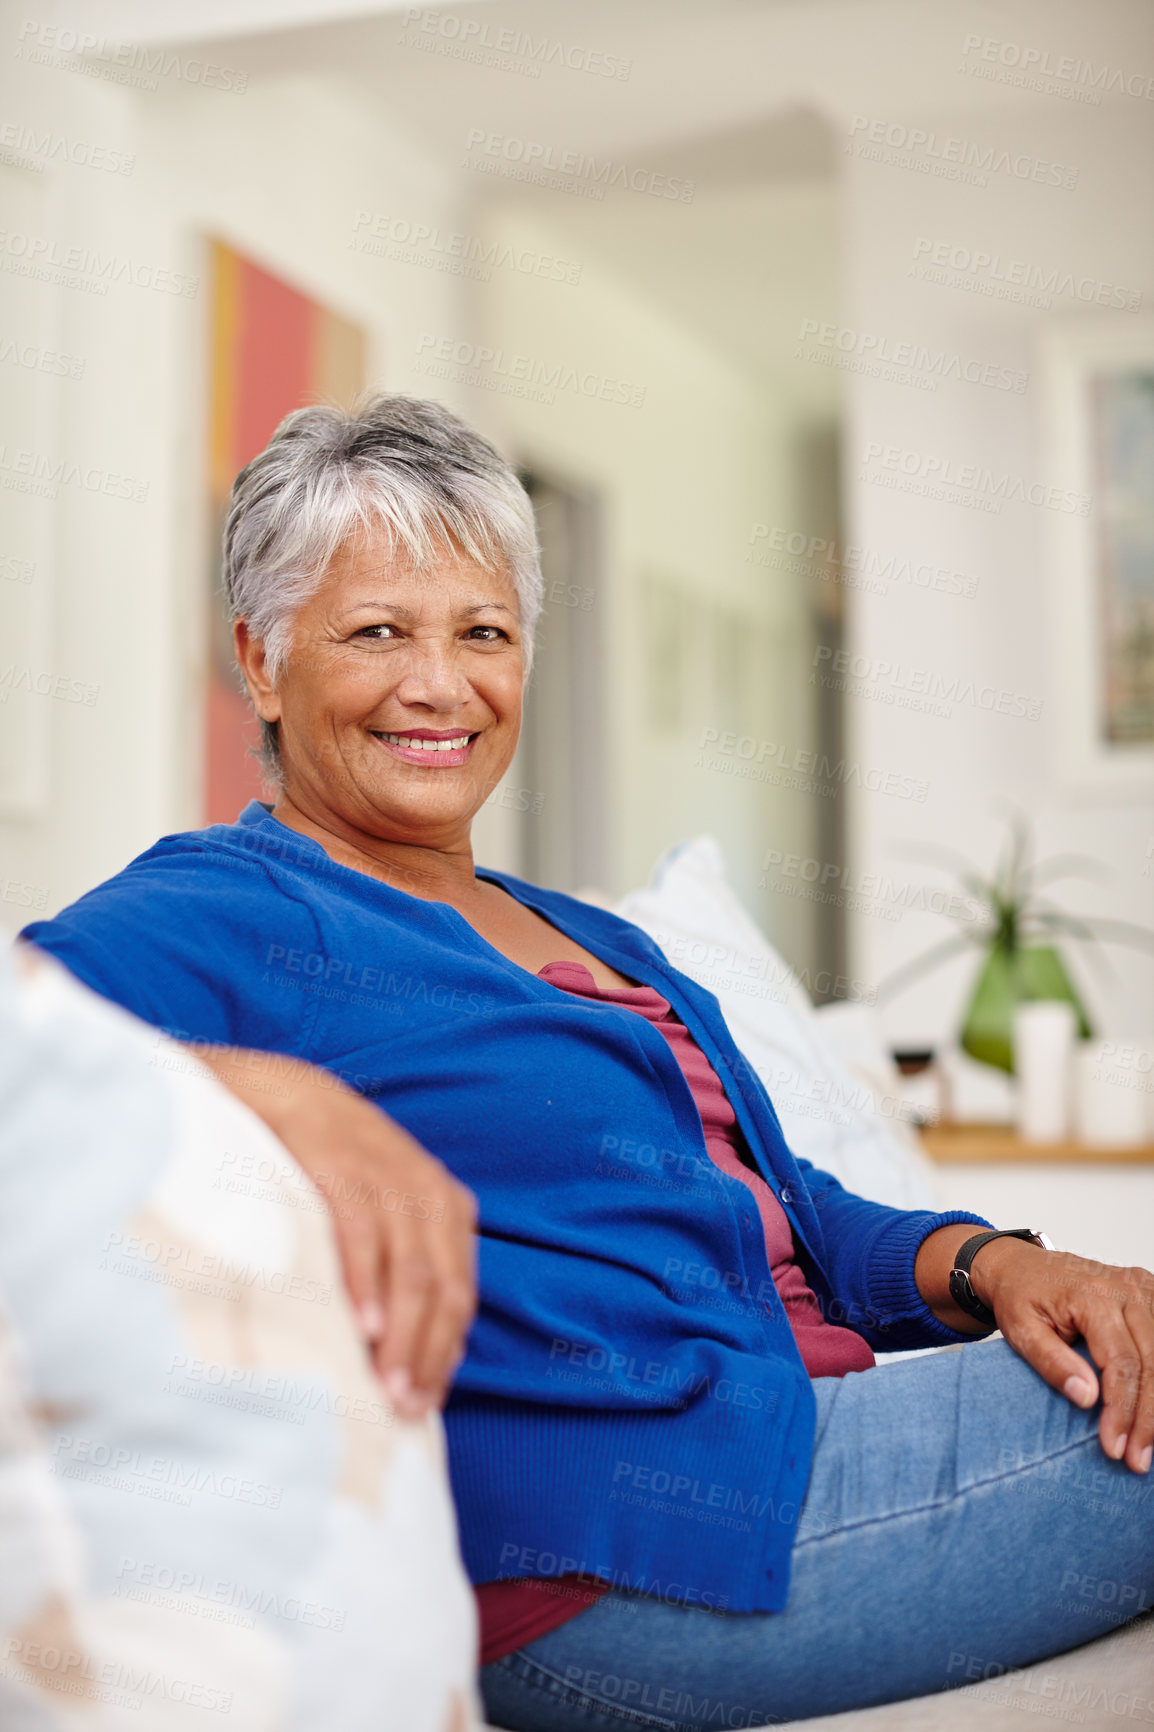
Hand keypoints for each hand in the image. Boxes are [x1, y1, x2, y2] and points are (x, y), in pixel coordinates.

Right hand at [192, 1045, 476, 1417]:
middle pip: (441, 1289)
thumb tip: (404, 1360)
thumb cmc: (330, 1173)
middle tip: (403, 1411)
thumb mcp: (383, 1213)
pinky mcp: (339, 1166)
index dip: (443, 1354)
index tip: (423, 1406)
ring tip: (385, 1388)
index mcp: (446, 1207)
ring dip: (400, 1335)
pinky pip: (361, 1234)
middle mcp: (426, 1190)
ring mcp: (385, 1176)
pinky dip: (363, 1285)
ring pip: (410, 1269)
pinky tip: (359, 1328)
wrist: (282, 1094)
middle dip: (425, 1356)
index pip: (459, 1295)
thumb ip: (402, 1269)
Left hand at [970, 1237, 1153, 1475]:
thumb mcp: (1020, 1329)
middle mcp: (1126, 1288)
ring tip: (1148, 1443)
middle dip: (1147, 1417)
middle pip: (1152, 1363)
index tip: (1115, 1448)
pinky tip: (1152, 1411)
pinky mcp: (1150, 1295)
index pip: (1121, 1363)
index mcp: (1093, 1295)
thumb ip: (1052, 1361)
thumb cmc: (1020, 1296)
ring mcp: (1143, 1289)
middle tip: (1136, 1458)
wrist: (1022, 1266)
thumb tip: (1087, 1398)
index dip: (1122, 1410)